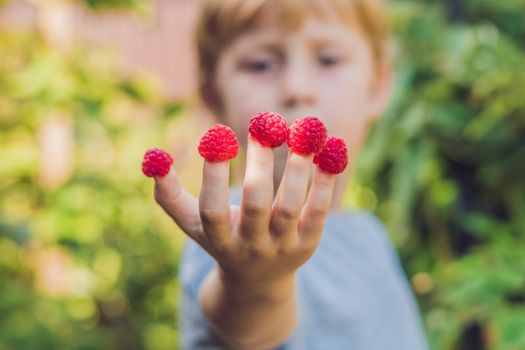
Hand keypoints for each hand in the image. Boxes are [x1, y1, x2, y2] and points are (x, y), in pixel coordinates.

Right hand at [153, 135, 336, 286]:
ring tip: (305, 128)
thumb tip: (153, 158)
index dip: (213, 176)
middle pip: (255, 205)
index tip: (216, 136)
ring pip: (290, 206)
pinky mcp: (307, 243)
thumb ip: (169, 195)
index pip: (212, 211)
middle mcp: (250, 246)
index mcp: (219, 240)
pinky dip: (325, 180)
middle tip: (264, 124)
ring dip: (297, 166)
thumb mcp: (193, 224)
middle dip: (259, 163)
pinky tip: (332, 148)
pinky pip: (318, 210)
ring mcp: (281, 247)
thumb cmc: (221, 238)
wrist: (258, 281)